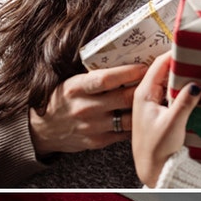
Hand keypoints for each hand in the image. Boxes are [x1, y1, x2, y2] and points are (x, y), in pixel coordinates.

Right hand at [29, 64, 146, 154]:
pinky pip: (124, 132)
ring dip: (144, 108)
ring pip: (128, 118)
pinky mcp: (98, 141)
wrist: (42, 130)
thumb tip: (124, 59)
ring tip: (155, 98)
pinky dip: (136, 123)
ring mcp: (92, 127)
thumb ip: (93, 75)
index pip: (105, 79)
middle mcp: (84, 108)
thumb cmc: (60, 100)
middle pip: (123, 98)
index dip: (127, 72)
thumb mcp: (70, 82)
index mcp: (75, 88)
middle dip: (143, 88)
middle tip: (158, 80)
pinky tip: (143, 115)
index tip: (143, 66)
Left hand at [131, 52, 200, 187]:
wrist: (152, 169)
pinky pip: (170, 92)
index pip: (159, 64)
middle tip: (197, 55)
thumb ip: (184, 102)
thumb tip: (196, 83)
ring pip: (168, 81)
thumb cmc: (158, 149)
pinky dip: (181, 88)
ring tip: (198, 68)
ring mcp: (152, 102)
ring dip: (181, 76)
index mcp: (144, 93)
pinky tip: (193, 87)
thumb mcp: (173, 124)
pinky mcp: (159, 111)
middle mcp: (146, 95)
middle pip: (163, 70)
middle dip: (179, 63)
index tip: (189, 46)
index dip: (174, 53)